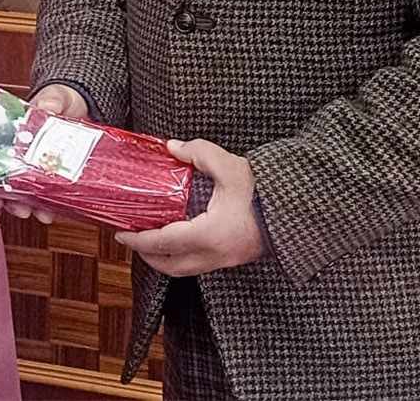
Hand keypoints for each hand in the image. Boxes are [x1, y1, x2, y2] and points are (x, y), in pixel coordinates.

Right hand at [0, 84, 91, 222]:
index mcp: (12, 133)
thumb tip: (47, 105)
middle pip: (6, 181)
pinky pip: (46, 192)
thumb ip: (51, 100)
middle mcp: (19, 152)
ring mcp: (36, 164)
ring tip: (40, 214)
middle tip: (20, 209)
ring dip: (29, 206)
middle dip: (11, 199)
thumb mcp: (56, 96)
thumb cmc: (61, 98)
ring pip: (24, 190)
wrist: (82, 102)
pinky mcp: (53, 171)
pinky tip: (50, 212)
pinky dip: (47, 204)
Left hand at [115, 138, 263, 275]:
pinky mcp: (233, 258)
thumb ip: (198, 153)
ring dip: (163, 259)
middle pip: (170, 266)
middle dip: (146, 255)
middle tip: (130, 239)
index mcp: (210, 235)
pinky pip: (198, 264)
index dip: (139, 241)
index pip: (164, 244)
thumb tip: (173, 148)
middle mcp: (215, 255)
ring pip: (184, 270)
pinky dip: (181, 256)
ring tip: (149, 240)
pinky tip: (177, 239)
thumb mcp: (230, 166)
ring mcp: (225, 260)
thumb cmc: (265, 193)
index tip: (122, 234)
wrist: (297, 210)